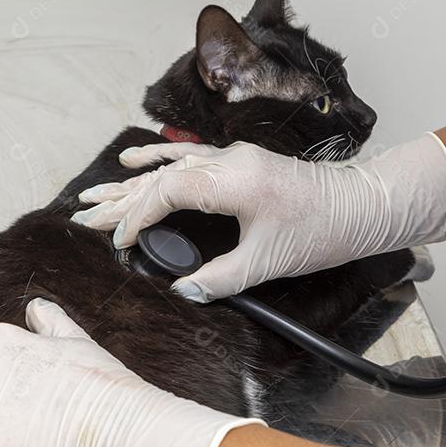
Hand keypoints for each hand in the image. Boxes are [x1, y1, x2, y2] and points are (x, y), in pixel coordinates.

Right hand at [71, 135, 445, 301]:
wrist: (363, 205)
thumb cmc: (321, 231)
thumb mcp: (267, 262)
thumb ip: (219, 278)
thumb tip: (180, 290)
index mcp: (233, 181)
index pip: (167, 190)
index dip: (136, 215)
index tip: (120, 241)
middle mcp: (228, 161)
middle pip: (159, 176)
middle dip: (119, 199)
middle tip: (82, 215)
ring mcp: (232, 157)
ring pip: (168, 166)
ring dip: (129, 181)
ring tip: (93, 193)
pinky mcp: (238, 161)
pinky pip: (187, 156)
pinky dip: (157, 159)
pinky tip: (134, 157)